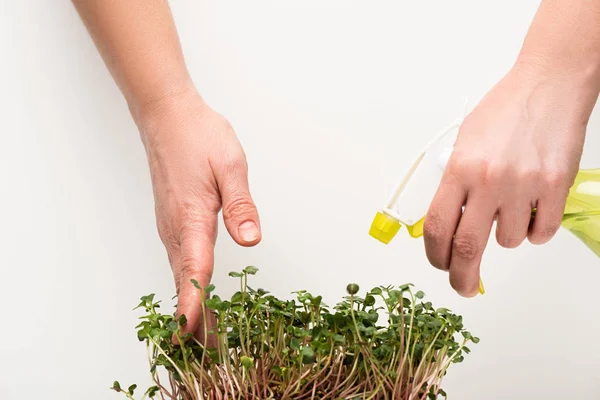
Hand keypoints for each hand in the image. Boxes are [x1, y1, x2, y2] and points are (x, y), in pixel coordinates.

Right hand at [137, 88, 260, 338]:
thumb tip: (250, 239)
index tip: (193, 335)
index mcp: (192, 218)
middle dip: (197, 320)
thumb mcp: (231, 166)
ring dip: (192, 305)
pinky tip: (196, 292)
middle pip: (186, 282)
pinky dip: (188, 284)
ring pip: (182, 274)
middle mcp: (176, 228)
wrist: (167, 117)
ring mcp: (171, 226)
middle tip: (209, 352)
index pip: (194, 271)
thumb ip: (241, 205)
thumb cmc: (198, 137)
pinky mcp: (173, 222)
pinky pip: (181, 260)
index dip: (193, 306)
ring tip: (205, 336)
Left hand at [423, 61, 590, 296]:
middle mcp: (489, 181)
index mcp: (460, 169)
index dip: (435, 256)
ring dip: (506, 235)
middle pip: (468, 248)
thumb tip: (449, 221)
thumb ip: (455, 182)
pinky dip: (535, 230)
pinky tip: (533, 210)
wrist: (549, 85)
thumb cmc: (505, 110)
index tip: (439, 266)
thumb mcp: (465, 142)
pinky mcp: (555, 188)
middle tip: (463, 287)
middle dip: (462, 277)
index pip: (438, 227)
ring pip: (509, 241)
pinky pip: (542, 233)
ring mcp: (524, 186)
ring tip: (511, 207)